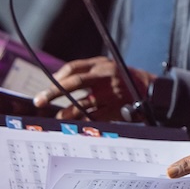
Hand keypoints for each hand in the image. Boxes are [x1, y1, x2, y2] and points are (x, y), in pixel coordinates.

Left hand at [33, 57, 154, 119]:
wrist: (150, 91)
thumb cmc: (123, 80)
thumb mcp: (108, 69)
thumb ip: (88, 72)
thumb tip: (59, 81)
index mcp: (102, 65)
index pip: (74, 68)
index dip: (58, 77)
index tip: (48, 85)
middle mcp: (105, 77)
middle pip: (74, 83)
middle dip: (53, 92)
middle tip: (39, 100)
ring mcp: (110, 93)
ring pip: (81, 104)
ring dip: (66, 112)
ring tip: (58, 116)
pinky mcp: (114, 109)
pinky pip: (93, 117)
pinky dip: (82, 121)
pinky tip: (75, 124)